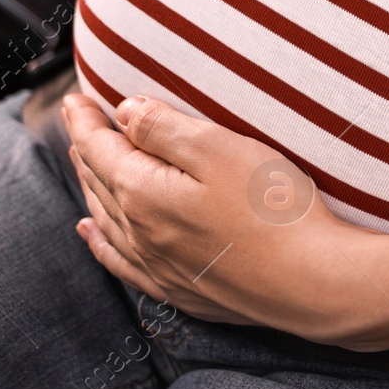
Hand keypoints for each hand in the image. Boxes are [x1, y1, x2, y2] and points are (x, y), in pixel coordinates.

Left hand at [61, 93, 384, 346]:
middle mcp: (140, 233)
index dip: (85, 119)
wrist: (313, 283)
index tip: (75, 98)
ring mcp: (159, 266)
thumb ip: (164, 128)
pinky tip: (91, 233)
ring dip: (91, 187)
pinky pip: (120, 261)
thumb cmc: (274, 209)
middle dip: (85, 146)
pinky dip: (99, 242)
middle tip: (79, 119)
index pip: (99, 148)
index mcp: (143, 193)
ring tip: (83, 162)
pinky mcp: (182, 290)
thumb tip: (124, 113)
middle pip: (99, 181)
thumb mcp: (220, 148)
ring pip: (106, 219)